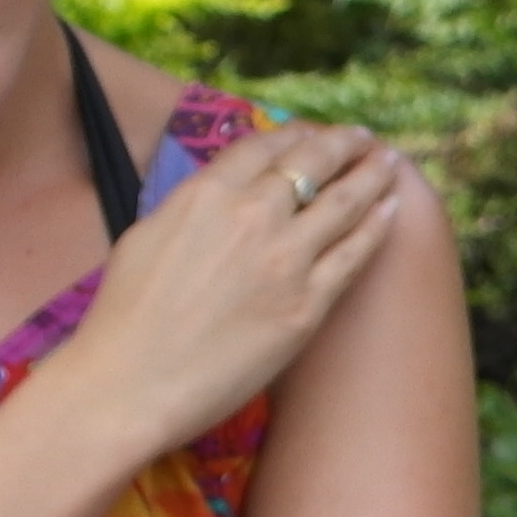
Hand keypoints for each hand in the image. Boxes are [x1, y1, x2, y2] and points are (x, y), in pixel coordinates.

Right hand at [48, 118, 416, 458]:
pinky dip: (377, 226)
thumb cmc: (124, 318)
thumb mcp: (146, 236)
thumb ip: (190, 208)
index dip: (297, 134)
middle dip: (344, 144)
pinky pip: (354, 254)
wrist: (132, 383)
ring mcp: (284, 260)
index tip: (314, 132)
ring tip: (391, 163)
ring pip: (344, 202)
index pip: (265, 147)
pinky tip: (392, 210)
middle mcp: (251, 216)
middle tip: (364, 138)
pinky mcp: (307, 306)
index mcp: (206, 194)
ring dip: (373, 176)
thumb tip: (215, 196)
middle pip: (313, 163)